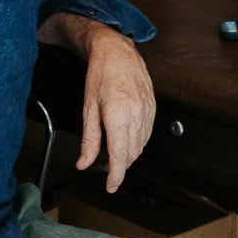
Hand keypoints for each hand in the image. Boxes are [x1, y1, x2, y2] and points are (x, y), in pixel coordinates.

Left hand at [75, 28, 155, 192]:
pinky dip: (138, 141)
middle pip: (132, 154)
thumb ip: (89, 140)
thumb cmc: (100, 75)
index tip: (111, 186)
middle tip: (108, 169)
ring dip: (129, 155)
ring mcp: (147, 111)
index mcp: (118, 116)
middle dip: (120, 166)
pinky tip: (128, 138)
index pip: (120, 156)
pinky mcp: (153, 107)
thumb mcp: (88, 108)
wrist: (117, 51)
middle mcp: (136, 114)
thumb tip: (84, 163)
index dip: (116, 176)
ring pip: (141, 145)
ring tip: (116, 153)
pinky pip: (147, 133)